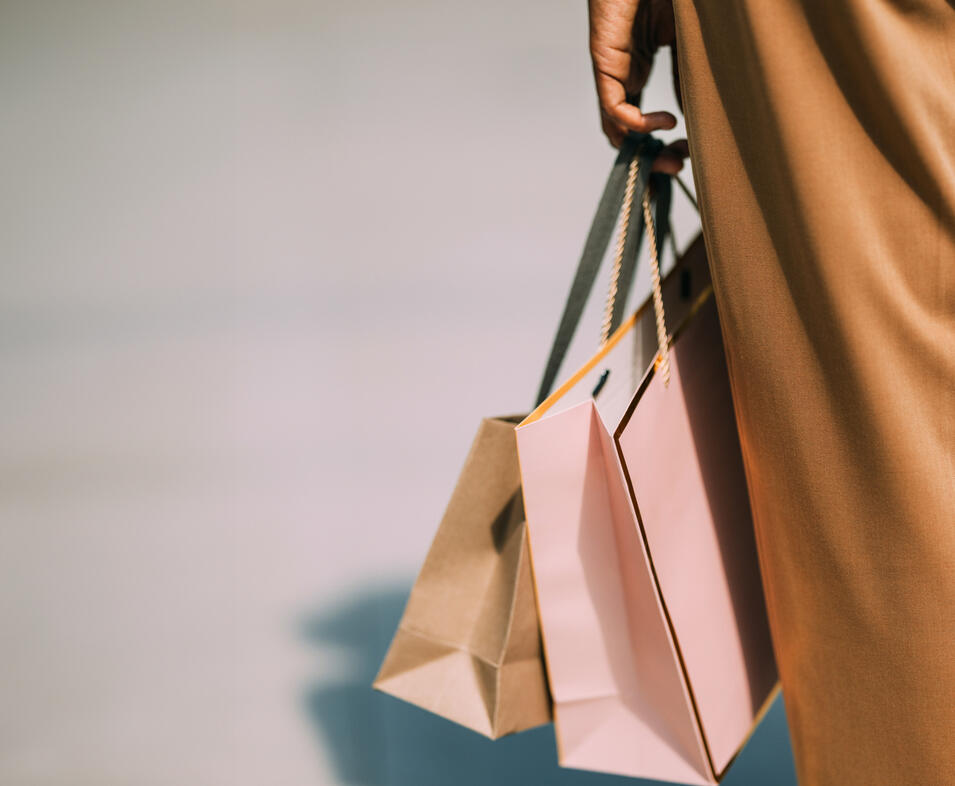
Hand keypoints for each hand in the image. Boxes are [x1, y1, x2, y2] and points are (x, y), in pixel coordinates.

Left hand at [589, 0, 685, 172]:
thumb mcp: (685, 44)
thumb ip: (686, 78)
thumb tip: (694, 116)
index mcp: (636, 69)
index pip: (638, 119)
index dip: (659, 143)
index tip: (686, 153)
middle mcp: (621, 75)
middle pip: (624, 132)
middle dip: (650, 158)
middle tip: (678, 168)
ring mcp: (612, 70)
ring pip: (615, 126)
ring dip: (642, 150)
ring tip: (673, 157)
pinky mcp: (604, 61)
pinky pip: (613, 106)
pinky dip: (637, 123)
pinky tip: (665, 122)